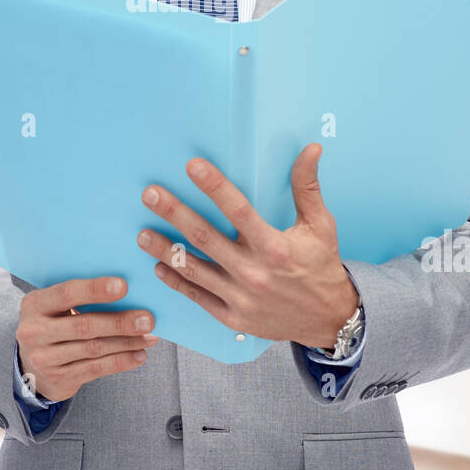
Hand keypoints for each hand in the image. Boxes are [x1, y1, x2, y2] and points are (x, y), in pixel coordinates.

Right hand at [15, 276, 158, 402]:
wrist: (32, 366)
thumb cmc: (54, 324)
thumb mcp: (54, 307)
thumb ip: (79, 297)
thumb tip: (128, 291)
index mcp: (35, 304)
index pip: (67, 293)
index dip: (95, 290)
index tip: (124, 286)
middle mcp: (35, 331)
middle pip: (84, 325)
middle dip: (120, 322)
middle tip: (148, 319)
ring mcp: (45, 358)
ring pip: (93, 349)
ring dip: (126, 343)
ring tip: (150, 337)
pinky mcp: (59, 378)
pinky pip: (95, 369)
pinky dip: (120, 361)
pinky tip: (139, 355)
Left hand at [136, 143, 358, 347]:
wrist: (328, 320)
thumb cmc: (322, 267)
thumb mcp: (321, 225)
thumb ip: (307, 187)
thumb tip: (310, 149)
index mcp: (274, 247)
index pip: (238, 210)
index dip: (214, 186)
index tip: (192, 166)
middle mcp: (254, 272)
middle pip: (205, 237)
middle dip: (174, 213)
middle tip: (150, 194)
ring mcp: (240, 297)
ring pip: (193, 269)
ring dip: (164, 249)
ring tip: (141, 233)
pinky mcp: (232, 317)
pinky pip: (197, 296)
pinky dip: (176, 281)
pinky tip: (158, 266)